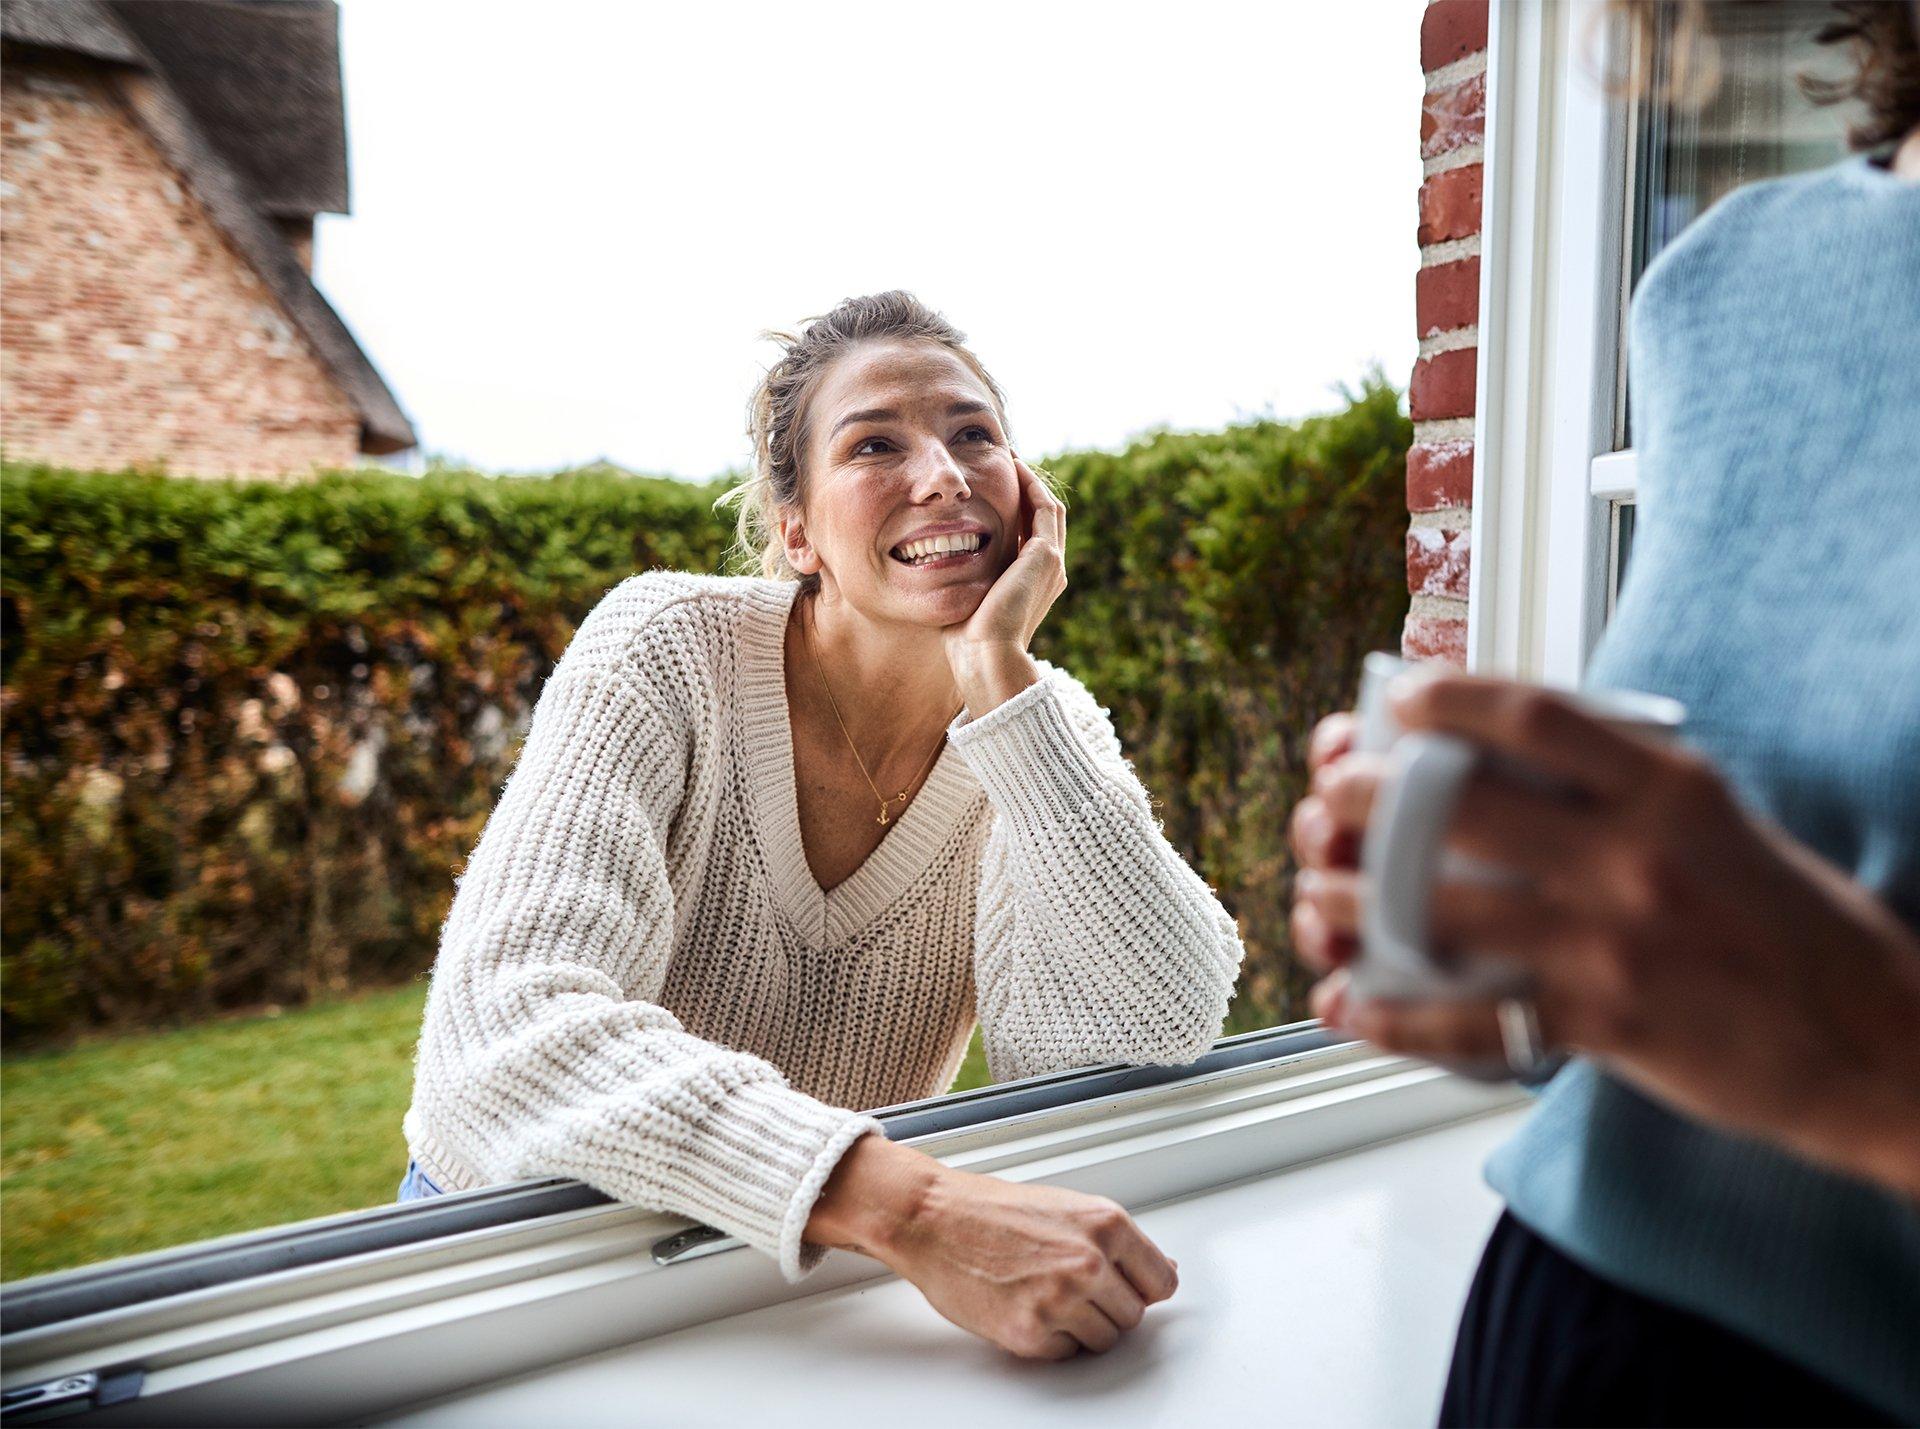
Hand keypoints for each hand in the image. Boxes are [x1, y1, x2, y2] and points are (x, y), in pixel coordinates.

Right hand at [805, 1134, 1177, 1358]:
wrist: (934, 1220)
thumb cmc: (993, 1211)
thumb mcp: (1069, 1209)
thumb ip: (1117, 1243)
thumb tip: (1163, 1269)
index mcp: (1106, 1224)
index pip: (1161, 1281)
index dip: (1141, 1288)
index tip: (1127, 1289)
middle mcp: (1090, 1262)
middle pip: (1133, 1316)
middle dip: (1107, 1308)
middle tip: (1070, 1287)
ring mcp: (1061, 1300)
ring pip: (1103, 1340)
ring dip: (1079, 1327)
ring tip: (1044, 1294)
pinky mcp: (1031, 1333)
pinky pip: (1065, 1353)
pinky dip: (1048, 1339)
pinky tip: (1024, 1306)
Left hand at [942, 457, 1066, 714]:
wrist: (987, 658)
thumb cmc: (966, 641)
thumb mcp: (964, 600)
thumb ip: (961, 578)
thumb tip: (930, 565)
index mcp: (1034, 583)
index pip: (1030, 534)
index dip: (1014, 507)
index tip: (989, 486)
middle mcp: (1050, 571)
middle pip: (1043, 516)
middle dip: (1025, 487)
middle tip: (1002, 460)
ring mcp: (1052, 563)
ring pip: (1048, 507)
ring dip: (1030, 479)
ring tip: (1008, 456)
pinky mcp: (1045, 557)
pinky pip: (1043, 508)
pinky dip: (1031, 485)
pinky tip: (1012, 467)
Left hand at [1289, 673, 1919, 1196]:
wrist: (1873, 1042)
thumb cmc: (1789, 928)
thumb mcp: (1718, 821)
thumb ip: (1622, 788)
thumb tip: (1508, 758)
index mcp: (1666, 788)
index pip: (1534, 717)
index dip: (1447, 699)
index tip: (1396, 701)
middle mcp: (1632, 854)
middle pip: (1456, 806)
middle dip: (1364, 799)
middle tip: (1326, 802)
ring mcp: (1612, 940)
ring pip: (1438, 908)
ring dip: (1351, 902)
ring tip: (1314, 897)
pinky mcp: (1602, 1023)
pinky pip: (1467, 1018)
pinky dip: (1392, 1015)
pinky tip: (1345, 1002)